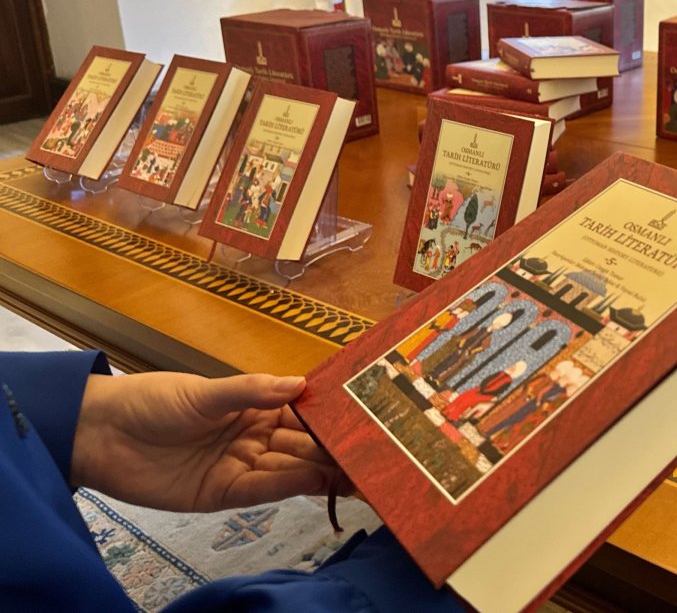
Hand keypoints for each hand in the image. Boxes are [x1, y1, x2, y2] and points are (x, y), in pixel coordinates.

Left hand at [71, 372, 342, 512]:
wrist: (99, 435)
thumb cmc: (151, 401)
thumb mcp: (204, 391)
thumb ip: (251, 391)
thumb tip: (299, 384)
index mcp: (255, 405)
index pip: (303, 413)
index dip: (332, 417)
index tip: (365, 419)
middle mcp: (254, 436)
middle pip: (303, 445)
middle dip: (336, 449)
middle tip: (375, 453)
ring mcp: (241, 466)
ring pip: (291, 469)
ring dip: (324, 471)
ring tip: (360, 471)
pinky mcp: (224, 493)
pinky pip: (265, 490)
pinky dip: (292, 486)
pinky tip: (320, 481)